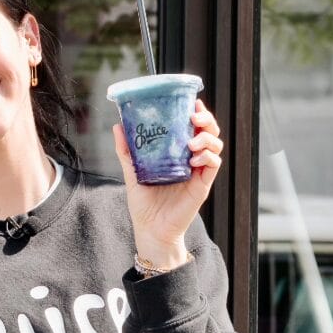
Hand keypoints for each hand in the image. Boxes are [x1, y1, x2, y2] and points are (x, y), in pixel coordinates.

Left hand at [112, 99, 222, 268]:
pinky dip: (207, 158)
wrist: (150, 229)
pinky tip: (194, 160)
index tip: (193, 103)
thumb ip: (127, 151)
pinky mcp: (202, 186)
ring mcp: (198, 173)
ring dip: (207, 138)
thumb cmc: (144, 203)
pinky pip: (213, 166)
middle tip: (195, 117)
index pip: (192, 129)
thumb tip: (117, 126)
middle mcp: (191, 160)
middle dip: (207, 121)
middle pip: (209, 133)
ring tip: (192, 141)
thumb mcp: (132, 172)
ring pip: (215, 147)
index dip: (197, 114)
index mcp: (177, 154)